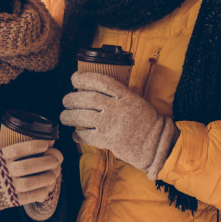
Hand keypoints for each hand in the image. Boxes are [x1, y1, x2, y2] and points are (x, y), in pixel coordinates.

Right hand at [0, 137, 62, 221]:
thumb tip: (5, 129)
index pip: (19, 149)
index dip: (35, 145)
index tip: (47, 143)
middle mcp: (2, 172)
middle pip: (30, 166)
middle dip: (48, 160)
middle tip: (58, 156)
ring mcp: (6, 188)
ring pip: (33, 182)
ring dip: (48, 176)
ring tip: (56, 171)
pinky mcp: (10, 201)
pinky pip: (30, 197)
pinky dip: (42, 191)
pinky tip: (48, 186)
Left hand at [60, 71, 178, 179]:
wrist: (156, 143)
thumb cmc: (145, 121)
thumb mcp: (134, 100)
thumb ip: (117, 95)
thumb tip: (92, 91)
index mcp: (124, 95)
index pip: (100, 81)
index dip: (84, 78)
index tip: (74, 78)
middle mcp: (116, 108)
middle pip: (88, 99)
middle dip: (72, 98)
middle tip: (65, 100)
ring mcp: (112, 124)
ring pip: (83, 116)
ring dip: (69, 116)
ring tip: (64, 116)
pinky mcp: (109, 140)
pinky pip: (87, 136)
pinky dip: (78, 135)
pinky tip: (75, 134)